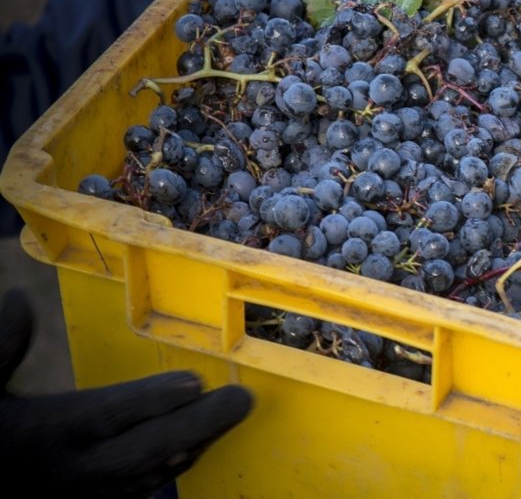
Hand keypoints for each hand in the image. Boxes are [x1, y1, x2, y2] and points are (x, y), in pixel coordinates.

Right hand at [0, 289, 253, 497]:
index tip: (193, 381)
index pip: (104, 415)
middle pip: (144, 450)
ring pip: (152, 473)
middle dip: (197, 425)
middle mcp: (70, 468)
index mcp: (42, 431)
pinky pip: (145, 486)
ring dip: (196, 444)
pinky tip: (204, 438)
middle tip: (239, 399)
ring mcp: (86, 494)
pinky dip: (177, 463)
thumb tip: (18, 300)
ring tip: (232, 411)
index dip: (150, 400)